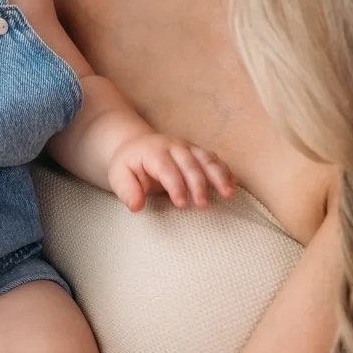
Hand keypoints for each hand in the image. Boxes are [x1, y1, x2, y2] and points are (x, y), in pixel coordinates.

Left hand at [107, 132, 235, 212]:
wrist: (135, 146)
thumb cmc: (128, 165)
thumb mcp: (119, 176)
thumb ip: (127, 191)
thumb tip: (136, 206)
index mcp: (154, 152)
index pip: (167, 169)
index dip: (176, 186)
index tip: (182, 204)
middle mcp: (174, 146)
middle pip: (190, 164)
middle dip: (198, 185)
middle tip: (203, 206)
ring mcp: (189, 148)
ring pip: (207, 160)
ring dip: (219, 176)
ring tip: (229, 194)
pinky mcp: (198, 153)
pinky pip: (215, 160)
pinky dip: (225, 172)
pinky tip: (233, 186)